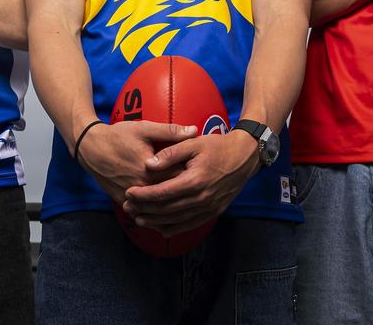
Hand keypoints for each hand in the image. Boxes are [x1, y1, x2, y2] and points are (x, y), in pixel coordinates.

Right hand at [77, 120, 197, 205]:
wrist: (90, 148)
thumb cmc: (118, 136)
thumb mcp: (144, 129)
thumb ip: (170, 131)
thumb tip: (194, 130)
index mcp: (150, 170)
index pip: (179, 179)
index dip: (193, 178)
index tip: (204, 174)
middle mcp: (142, 187)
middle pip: (170, 197)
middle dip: (185, 195)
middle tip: (201, 191)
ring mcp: (131, 197)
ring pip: (157, 210)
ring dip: (172, 209)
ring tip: (189, 206)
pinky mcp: (123, 201)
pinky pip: (142, 213)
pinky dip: (155, 215)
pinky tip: (168, 215)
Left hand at [122, 130, 258, 235]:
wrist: (245, 157)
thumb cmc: (218, 147)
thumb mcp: (193, 143)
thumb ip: (170, 153)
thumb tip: (148, 164)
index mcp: (195, 180)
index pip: (162, 192)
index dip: (143, 195)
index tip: (128, 192)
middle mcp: (202, 198)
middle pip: (167, 209)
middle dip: (145, 209)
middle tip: (127, 207)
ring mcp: (209, 207)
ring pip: (177, 220)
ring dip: (156, 221)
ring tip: (139, 219)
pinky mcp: (214, 211)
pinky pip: (191, 224)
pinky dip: (175, 229)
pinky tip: (162, 230)